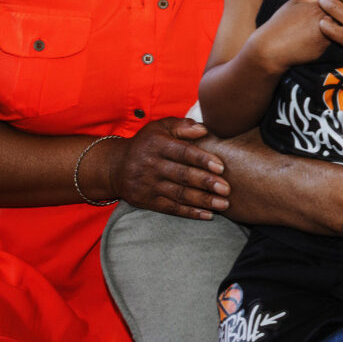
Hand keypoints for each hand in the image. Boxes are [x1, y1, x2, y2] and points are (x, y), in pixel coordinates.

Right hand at [107, 118, 228, 220]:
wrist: (115, 167)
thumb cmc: (147, 144)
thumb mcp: (160, 127)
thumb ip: (182, 126)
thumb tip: (204, 129)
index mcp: (157, 144)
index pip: (182, 152)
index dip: (202, 160)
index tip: (221, 167)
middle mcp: (150, 165)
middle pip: (182, 175)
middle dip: (206, 183)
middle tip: (227, 189)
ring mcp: (147, 185)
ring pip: (179, 194)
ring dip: (203, 200)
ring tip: (224, 204)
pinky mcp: (146, 201)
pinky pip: (171, 208)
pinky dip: (190, 213)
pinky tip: (208, 215)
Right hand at [250, 0, 335, 71]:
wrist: (271, 49)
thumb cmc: (281, 23)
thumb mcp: (296, 2)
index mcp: (320, 8)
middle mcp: (326, 24)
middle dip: (339, 12)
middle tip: (320, 15)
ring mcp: (326, 38)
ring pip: (338, 28)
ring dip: (334, 25)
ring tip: (313, 25)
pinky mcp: (324, 50)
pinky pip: (331, 41)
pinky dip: (326, 37)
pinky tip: (312, 36)